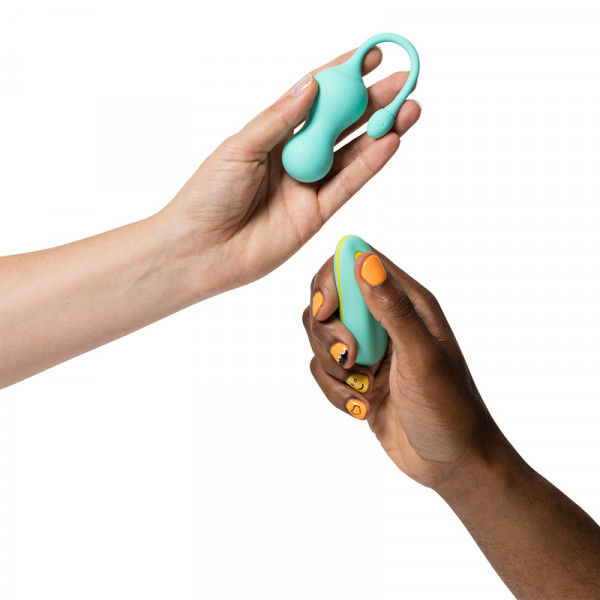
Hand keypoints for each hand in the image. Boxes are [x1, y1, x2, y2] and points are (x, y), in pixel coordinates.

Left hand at [161, 48, 420, 298]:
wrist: (199, 251)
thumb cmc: (207, 196)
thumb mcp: (240, 147)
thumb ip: (279, 119)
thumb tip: (311, 84)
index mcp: (272, 135)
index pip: (314, 99)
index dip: (342, 76)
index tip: (370, 56)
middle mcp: (294, 157)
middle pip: (341, 124)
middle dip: (373, 102)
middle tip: (404, 81)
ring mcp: (307, 186)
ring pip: (352, 154)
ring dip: (381, 131)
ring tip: (409, 109)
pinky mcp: (316, 215)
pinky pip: (348, 186)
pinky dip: (370, 165)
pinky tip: (390, 143)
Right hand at [302, 247, 503, 490]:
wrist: (452, 463)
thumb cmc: (450, 409)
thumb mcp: (422, 357)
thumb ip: (392, 309)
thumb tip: (363, 260)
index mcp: (408, 302)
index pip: (356, 262)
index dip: (332, 280)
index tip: (328, 312)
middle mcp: (385, 319)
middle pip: (329, 299)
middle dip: (327, 332)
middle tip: (351, 360)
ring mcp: (369, 348)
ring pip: (320, 336)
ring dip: (331, 367)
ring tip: (363, 390)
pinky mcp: (357, 376)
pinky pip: (323, 370)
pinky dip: (334, 391)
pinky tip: (362, 408)